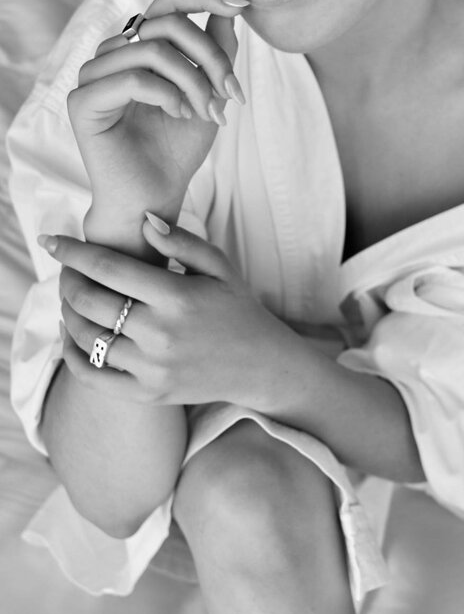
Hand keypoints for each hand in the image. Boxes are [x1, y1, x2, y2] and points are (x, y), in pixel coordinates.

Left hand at [42, 216, 297, 408]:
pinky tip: (72, 337)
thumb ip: (182, 242)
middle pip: (89, 302)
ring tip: (70, 299)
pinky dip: (73, 356)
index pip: (108, 268)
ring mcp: (152, 368)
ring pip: (86, 338)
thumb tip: (144, 220)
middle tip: (66, 270)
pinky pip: (94, 377)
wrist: (260, 365)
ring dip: (67, 314)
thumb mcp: (219, 266)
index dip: (73, 251)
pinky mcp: (148, 393)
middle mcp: (160, 334)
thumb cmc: (237, 308)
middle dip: (67, 280)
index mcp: (177, 296)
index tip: (52, 240)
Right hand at [68, 0, 248, 223]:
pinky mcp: (82, 101)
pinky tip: (180, 114)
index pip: (169, 1)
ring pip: (154, 50)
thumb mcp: (209, 92)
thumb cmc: (178, 149)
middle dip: (211, 56)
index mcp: (139, 46)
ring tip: (209, 112)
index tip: (241, 3)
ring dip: (194, 82)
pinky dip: (167, 95)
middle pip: (168, 24)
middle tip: (232, 92)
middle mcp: (113, 54)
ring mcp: (93, 75)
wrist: (156, 196)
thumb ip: (215, 51)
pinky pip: (133, 78)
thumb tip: (231, 7)